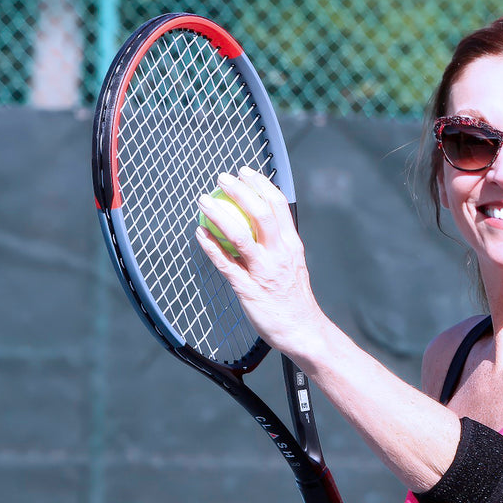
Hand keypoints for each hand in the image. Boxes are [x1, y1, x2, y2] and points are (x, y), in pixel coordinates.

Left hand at [194, 167, 325, 356]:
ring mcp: (264, 271)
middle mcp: (280, 254)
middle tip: (221, 179)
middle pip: (261, 213)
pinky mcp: (249, 289)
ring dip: (219, 214)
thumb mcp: (293, 263)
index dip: (260, 184)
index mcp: (292, 244)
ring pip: (240, 235)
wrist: (303, 331)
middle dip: (240, 191)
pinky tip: (199, 234)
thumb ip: (279, 243)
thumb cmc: (293, 298)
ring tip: (203, 201)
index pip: (278, 205)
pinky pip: (226, 263)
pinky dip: (210, 246)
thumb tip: (260, 222)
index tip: (245, 171)